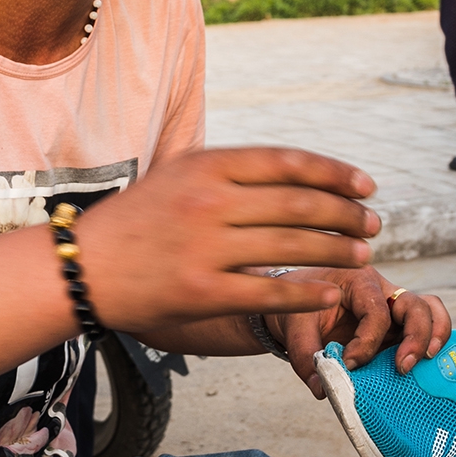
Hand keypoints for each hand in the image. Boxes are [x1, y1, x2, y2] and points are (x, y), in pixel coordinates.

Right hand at [75, 148, 376, 333]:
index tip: (365, 187)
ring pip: (291, 248)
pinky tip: (329, 292)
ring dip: (336, 252)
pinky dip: (306, 292)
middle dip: (346, 215)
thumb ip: (230, 170)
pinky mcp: (201, 292)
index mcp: (207, 166)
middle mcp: (209, 201)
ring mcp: (205, 249)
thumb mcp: (177, 174)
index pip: (288, 163)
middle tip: (373, 225)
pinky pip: (269, 293)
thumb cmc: (135, 221)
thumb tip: (293, 171)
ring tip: (361, 257)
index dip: (335, 174)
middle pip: (299, 204)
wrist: (82, 268)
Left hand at [269, 270, 453, 398]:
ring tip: (427, 361)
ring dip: (435, 335)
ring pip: (429, 310)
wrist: (297, 303)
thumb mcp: (294, 328)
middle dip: (415, 336)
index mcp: (357, 281)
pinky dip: (436, 339)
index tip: (348, 364)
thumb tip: (323, 389)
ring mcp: (394, 307)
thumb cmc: (299, 309)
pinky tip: (431, 363)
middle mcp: (382, 289)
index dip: (366, 343)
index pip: (375, 312)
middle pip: (413, 305)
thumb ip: (305, 357)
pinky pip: (428, 323)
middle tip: (403, 367)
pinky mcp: (399, 325)